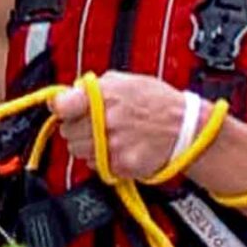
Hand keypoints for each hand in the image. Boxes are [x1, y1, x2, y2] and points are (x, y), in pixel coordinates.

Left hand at [48, 71, 193, 183]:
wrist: (187, 128)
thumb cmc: (159, 103)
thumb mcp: (126, 81)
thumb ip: (94, 86)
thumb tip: (71, 92)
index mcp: (104, 96)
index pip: (62, 105)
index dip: (60, 107)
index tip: (63, 109)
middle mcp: (106, 121)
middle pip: (67, 131)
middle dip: (76, 127)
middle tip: (92, 123)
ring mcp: (112, 146)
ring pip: (78, 151)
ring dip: (87, 145)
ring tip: (106, 136)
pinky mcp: (120, 166)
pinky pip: (95, 165)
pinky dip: (102, 159)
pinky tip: (117, 148)